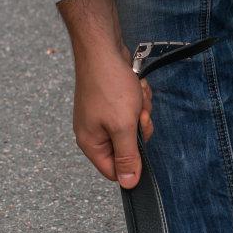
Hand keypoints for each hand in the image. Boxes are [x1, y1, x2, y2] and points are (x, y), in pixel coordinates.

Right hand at [56, 0, 152, 188]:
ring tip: (136, 96)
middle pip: (126, 148)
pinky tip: (135, 88)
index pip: (113, 171)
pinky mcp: (111, 102)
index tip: (138, 144)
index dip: (130, 162)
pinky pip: (132, 111)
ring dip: (141, 112)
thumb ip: (127, 157)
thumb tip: (128, 184)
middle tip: (137, 114)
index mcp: (90, 143)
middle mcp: (94, 133)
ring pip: (133, 127)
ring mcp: (102, 117)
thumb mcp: (123, 126)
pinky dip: (138, 100)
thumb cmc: (109, 85)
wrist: (103, 48)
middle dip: (138, 130)